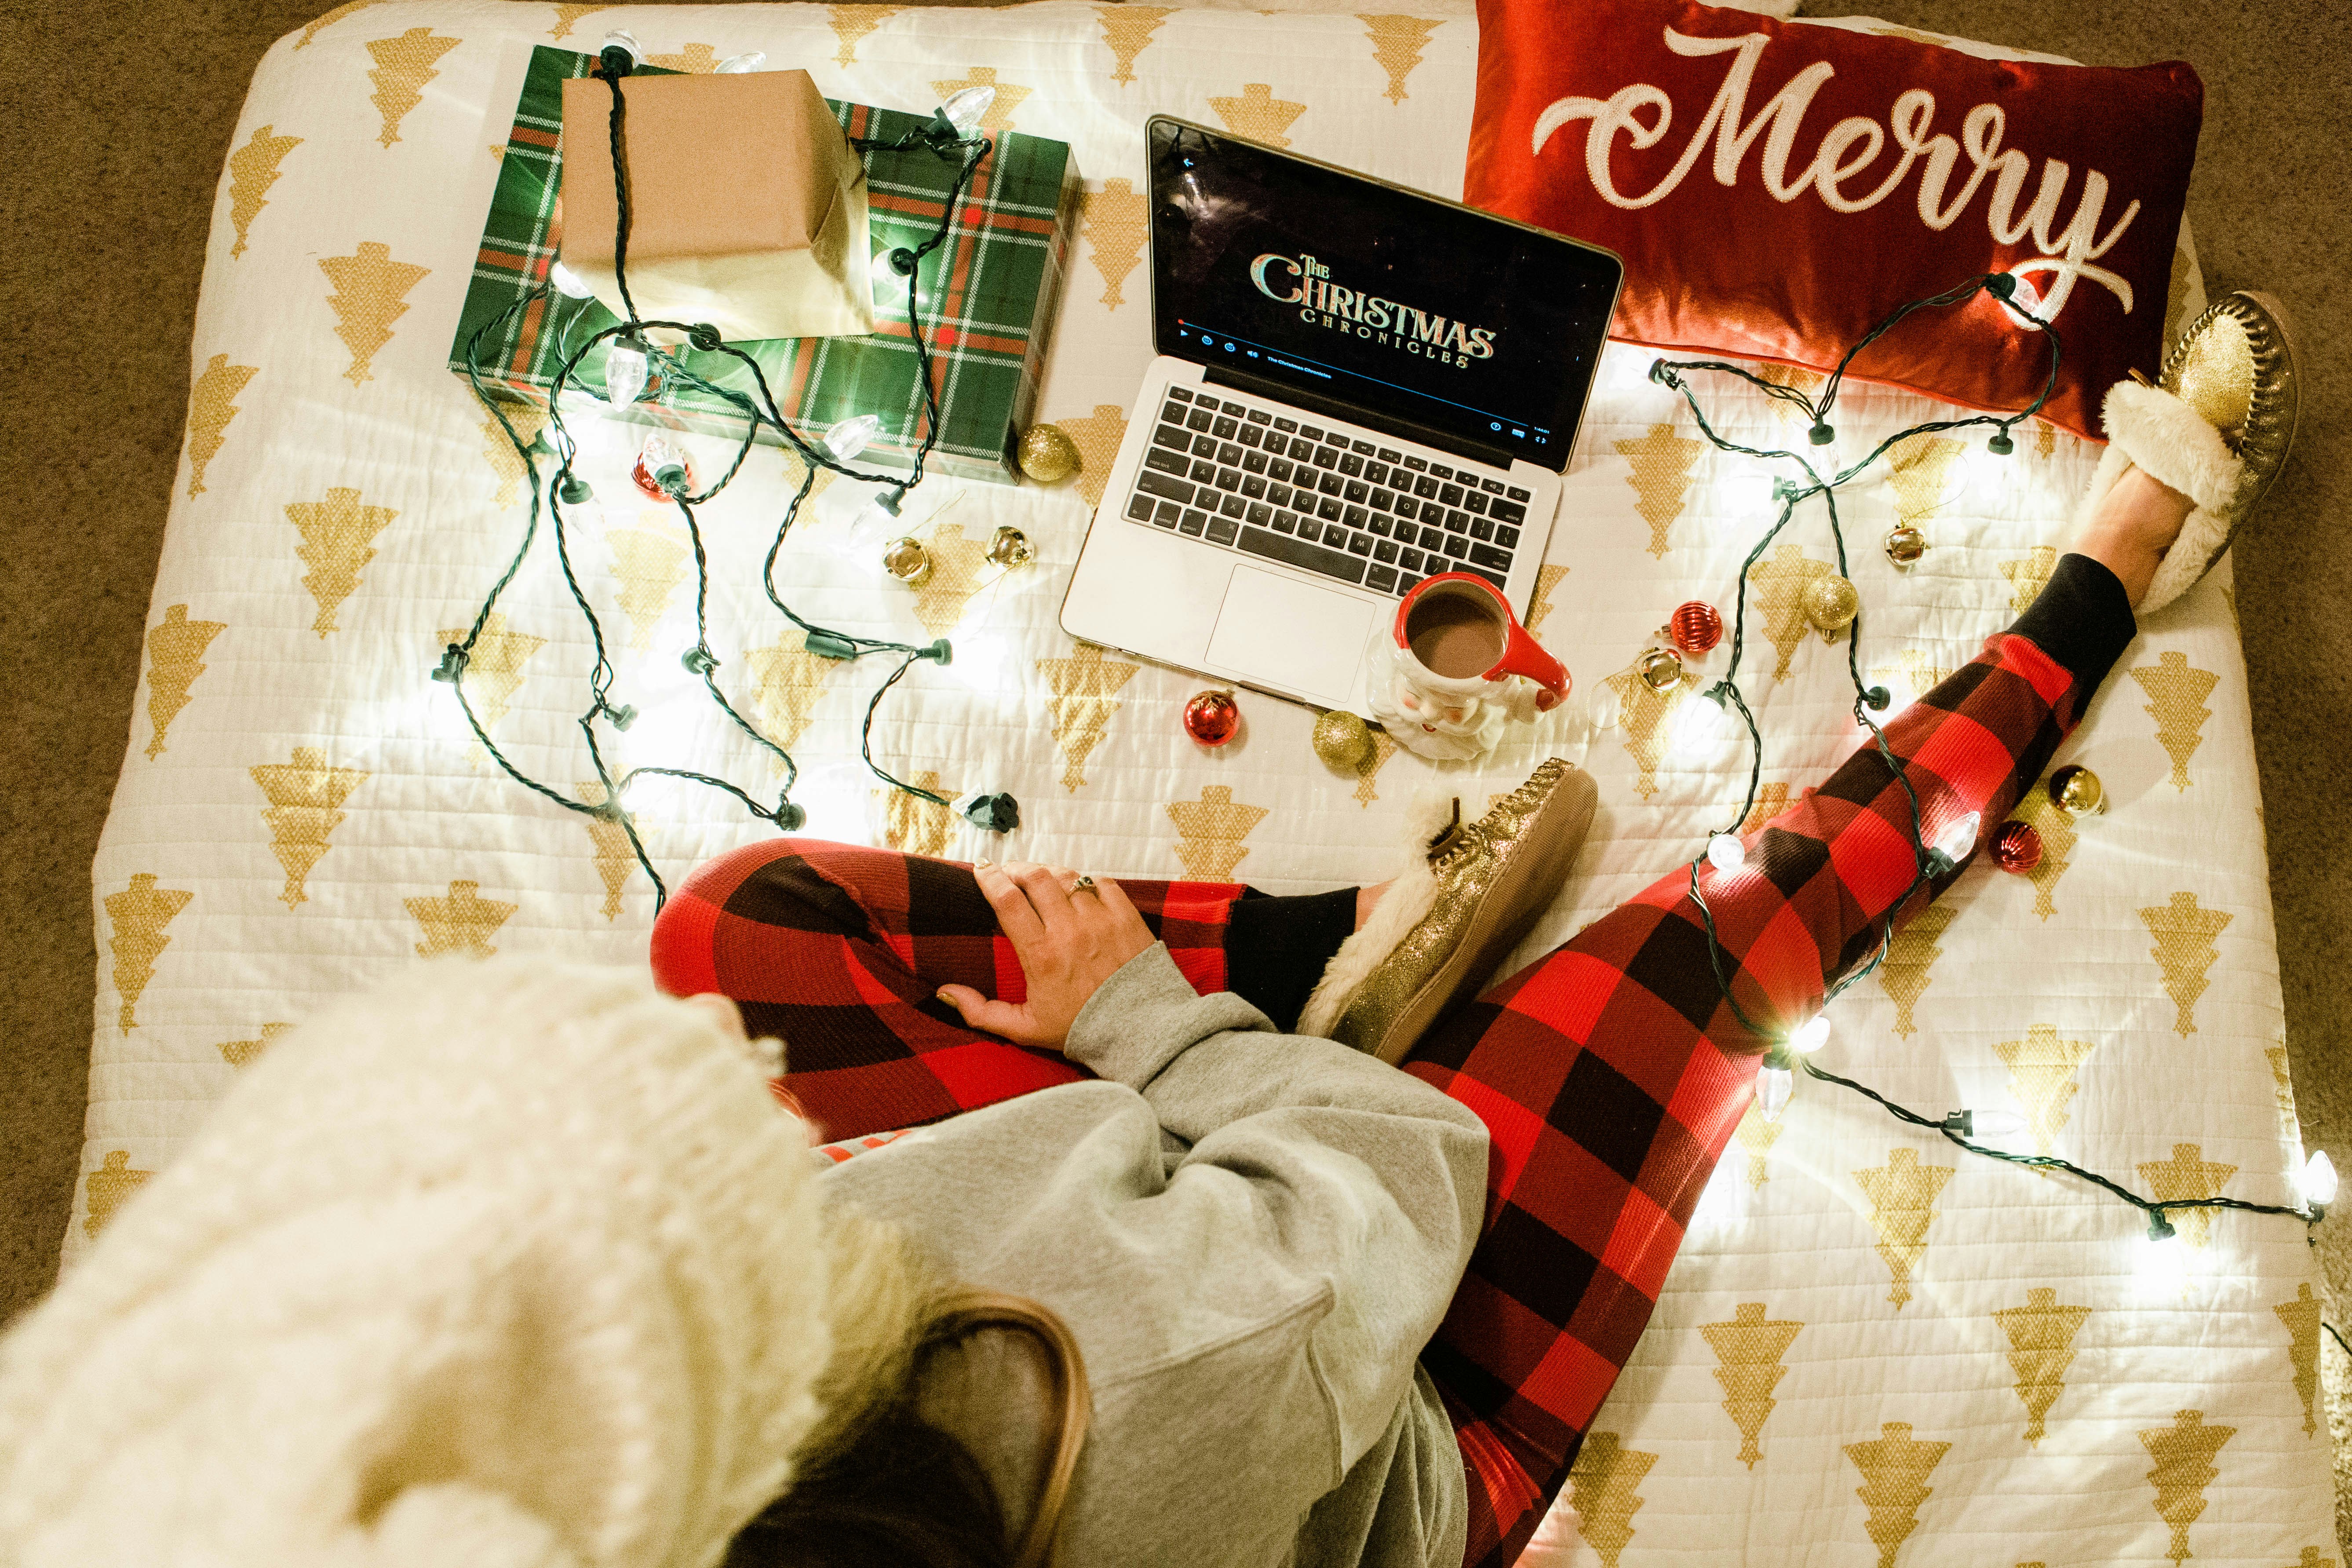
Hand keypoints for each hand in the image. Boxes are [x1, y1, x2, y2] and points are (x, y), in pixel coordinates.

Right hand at [936, 862, 1154, 1049]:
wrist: (1141, 1034)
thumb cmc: (1082, 1030)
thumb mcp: (1025, 1029)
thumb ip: (981, 1012)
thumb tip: (945, 993)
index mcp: (1041, 955)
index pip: (1008, 900)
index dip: (990, 878)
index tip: (981, 869)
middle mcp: (1070, 931)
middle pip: (1036, 878)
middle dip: (1016, 869)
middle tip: (1008, 873)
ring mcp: (1102, 921)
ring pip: (1069, 876)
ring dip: (1050, 873)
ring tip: (1041, 880)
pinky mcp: (1128, 918)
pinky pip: (1102, 882)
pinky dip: (1086, 880)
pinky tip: (1078, 888)